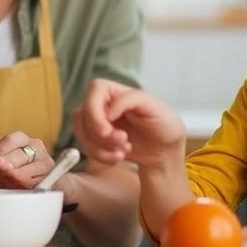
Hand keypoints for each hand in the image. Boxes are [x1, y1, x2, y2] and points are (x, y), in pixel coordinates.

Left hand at [0, 131, 54, 189]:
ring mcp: (46, 162)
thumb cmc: (14, 178)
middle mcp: (36, 147)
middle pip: (22, 153)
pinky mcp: (53, 177)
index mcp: (21, 141)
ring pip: (32, 168)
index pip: (12, 139)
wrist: (38, 193)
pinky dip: (29, 184)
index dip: (0, 149)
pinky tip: (21, 187)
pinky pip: (41, 180)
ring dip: (17, 175)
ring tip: (7, 179)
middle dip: (7, 163)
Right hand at [70, 78, 185, 168]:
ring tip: (125, 150)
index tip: (108, 130)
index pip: (94, 90)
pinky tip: (118, 156)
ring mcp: (98, 122)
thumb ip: (130, 99)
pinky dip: (101, 156)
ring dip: (101, 147)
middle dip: (101, 135)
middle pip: (83, 114)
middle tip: (123, 141)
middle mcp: (104, 104)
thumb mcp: (154, 107)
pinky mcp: (96, 139)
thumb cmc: (163, 124)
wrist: (164, 150)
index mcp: (117, 91)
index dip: (95, 112)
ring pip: (81, 132)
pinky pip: (85, 147)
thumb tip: (107, 111)